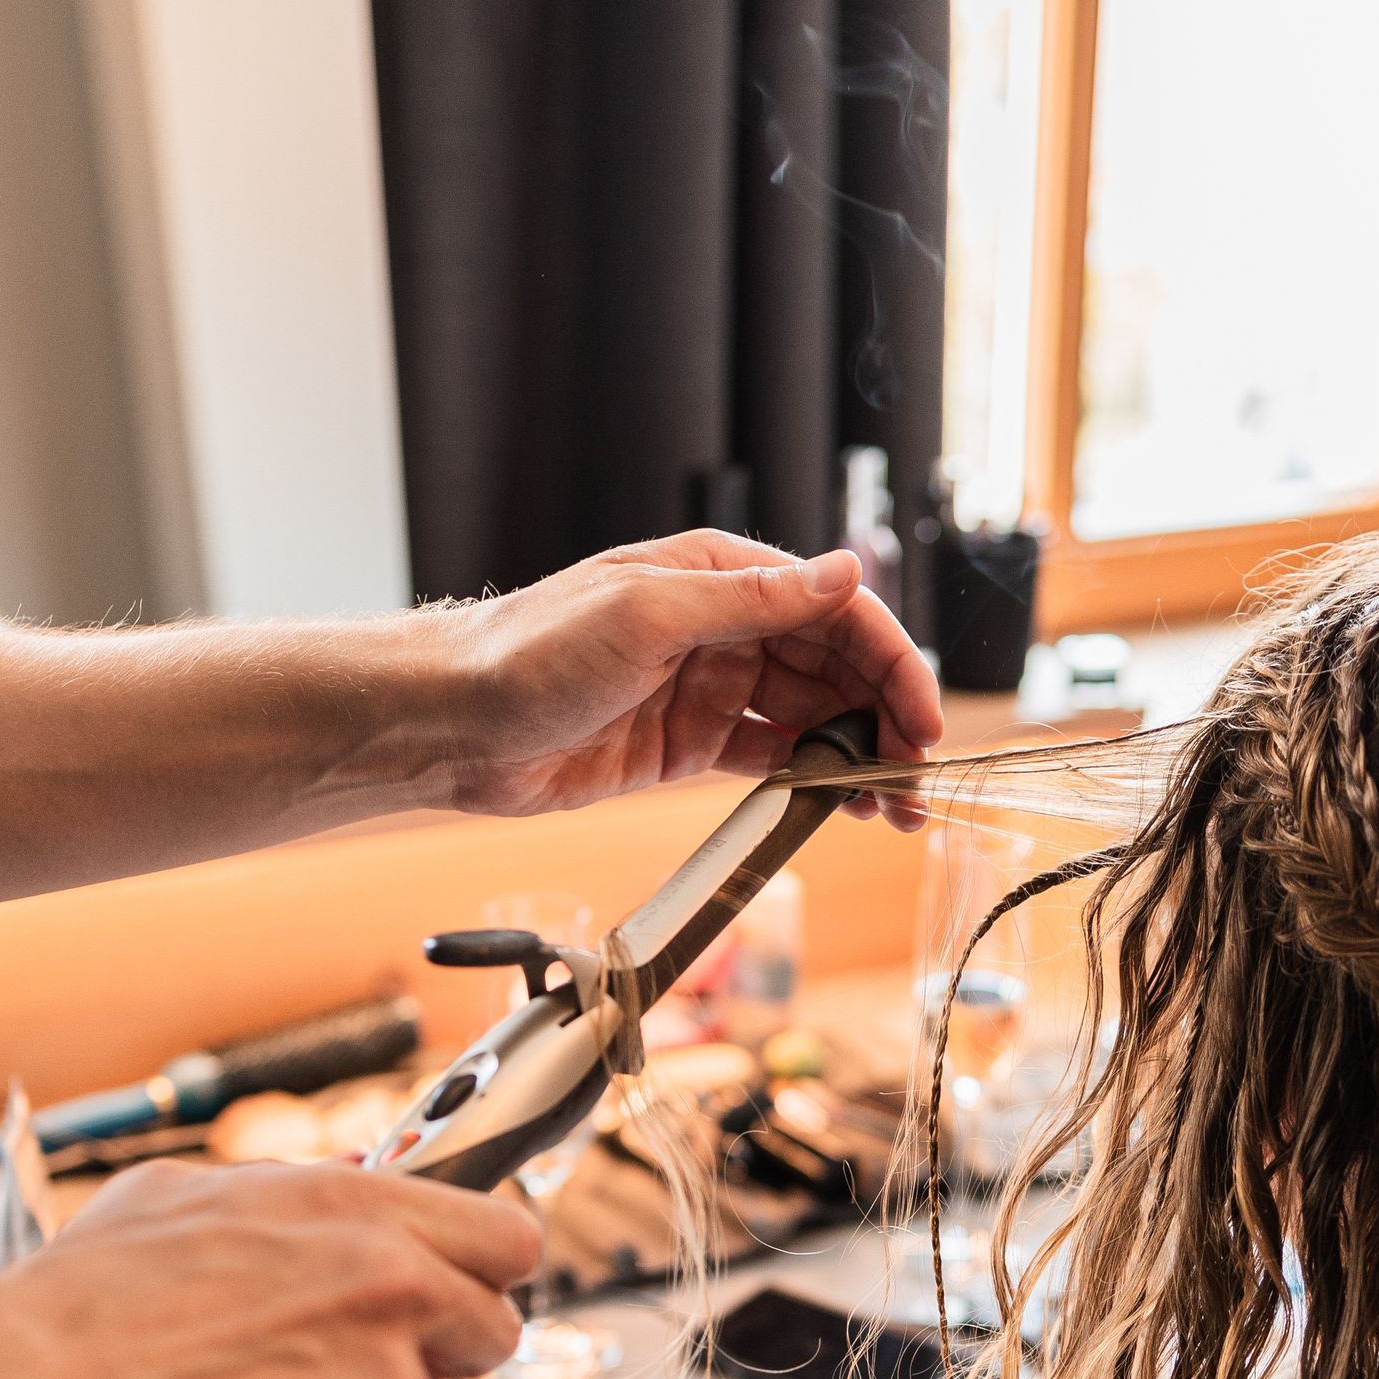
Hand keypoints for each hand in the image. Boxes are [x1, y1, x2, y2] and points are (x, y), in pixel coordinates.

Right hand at [0, 1162, 538, 1378]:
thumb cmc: (89, 1304)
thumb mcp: (196, 1195)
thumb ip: (302, 1195)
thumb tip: (353, 1187)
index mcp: (360, 1211)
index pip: (508, 1236)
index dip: (485, 1266)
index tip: (464, 1282)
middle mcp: (392, 1291)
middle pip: (496, 1329)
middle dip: (445, 1344)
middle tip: (371, 1352)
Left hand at [442, 530, 941, 817]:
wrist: (455, 724)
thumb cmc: (531, 653)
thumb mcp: (647, 614)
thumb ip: (752, 600)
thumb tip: (844, 571)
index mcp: (720, 576)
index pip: (835, 612)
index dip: (890, 664)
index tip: (922, 722)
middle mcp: (725, 626)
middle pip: (835, 668)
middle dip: (886, 720)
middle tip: (918, 781)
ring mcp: (709, 687)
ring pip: (812, 718)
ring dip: (859, 757)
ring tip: (895, 807)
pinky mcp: (690, 744)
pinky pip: (771, 758)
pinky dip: (813, 782)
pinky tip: (843, 806)